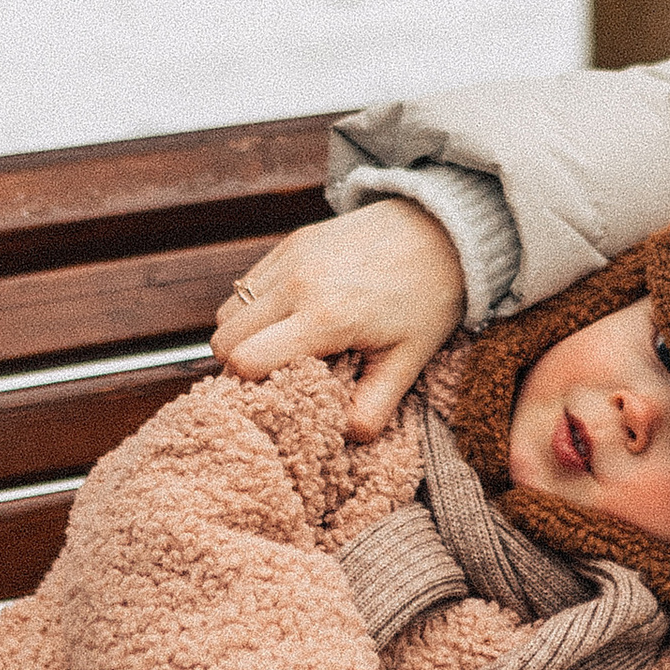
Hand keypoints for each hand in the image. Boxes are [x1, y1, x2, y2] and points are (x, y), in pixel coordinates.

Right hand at [213, 200, 466, 436]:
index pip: (245, 361)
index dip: (252, 388)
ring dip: (245, 336)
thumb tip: (341, 438)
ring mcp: (291, 258)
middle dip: (242, 366)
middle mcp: (297, 284)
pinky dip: (255, 309)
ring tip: (283, 347)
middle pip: (225, 339)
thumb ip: (373, 408)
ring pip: (229, 311)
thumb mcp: (409, 361)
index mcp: (326, 317)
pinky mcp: (292, 243)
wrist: (443, 231)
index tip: (278, 396)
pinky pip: (246, 285)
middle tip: (278, 376)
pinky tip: (291, 317)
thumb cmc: (427, 297)